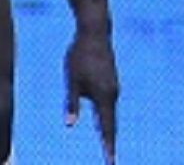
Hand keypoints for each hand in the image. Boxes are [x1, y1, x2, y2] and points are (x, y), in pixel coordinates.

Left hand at [64, 27, 118, 162]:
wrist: (95, 32)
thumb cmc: (80, 55)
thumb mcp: (72, 80)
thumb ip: (72, 103)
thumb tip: (70, 125)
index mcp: (104, 96)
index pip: (107, 128)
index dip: (108, 146)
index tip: (111, 162)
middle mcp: (112, 94)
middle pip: (111, 124)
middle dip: (110, 142)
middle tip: (110, 161)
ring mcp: (113, 87)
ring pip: (109, 112)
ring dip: (107, 128)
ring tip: (107, 146)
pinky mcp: (110, 81)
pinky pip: (107, 103)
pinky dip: (105, 115)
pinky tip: (102, 121)